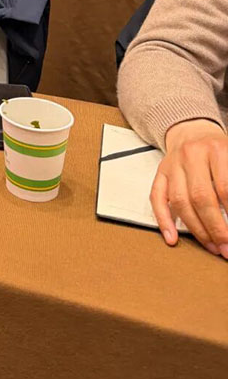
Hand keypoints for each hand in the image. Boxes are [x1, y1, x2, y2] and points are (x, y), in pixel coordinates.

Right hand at [150, 119, 227, 255]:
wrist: (193, 131)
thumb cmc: (218, 149)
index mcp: (216, 150)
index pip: (224, 189)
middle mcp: (191, 155)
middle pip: (201, 197)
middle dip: (215, 229)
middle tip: (226, 248)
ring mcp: (173, 164)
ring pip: (180, 202)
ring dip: (196, 230)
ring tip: (211, 246)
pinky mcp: (161, 173)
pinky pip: (157, 198)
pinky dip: (163, 220)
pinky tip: (172, 237)